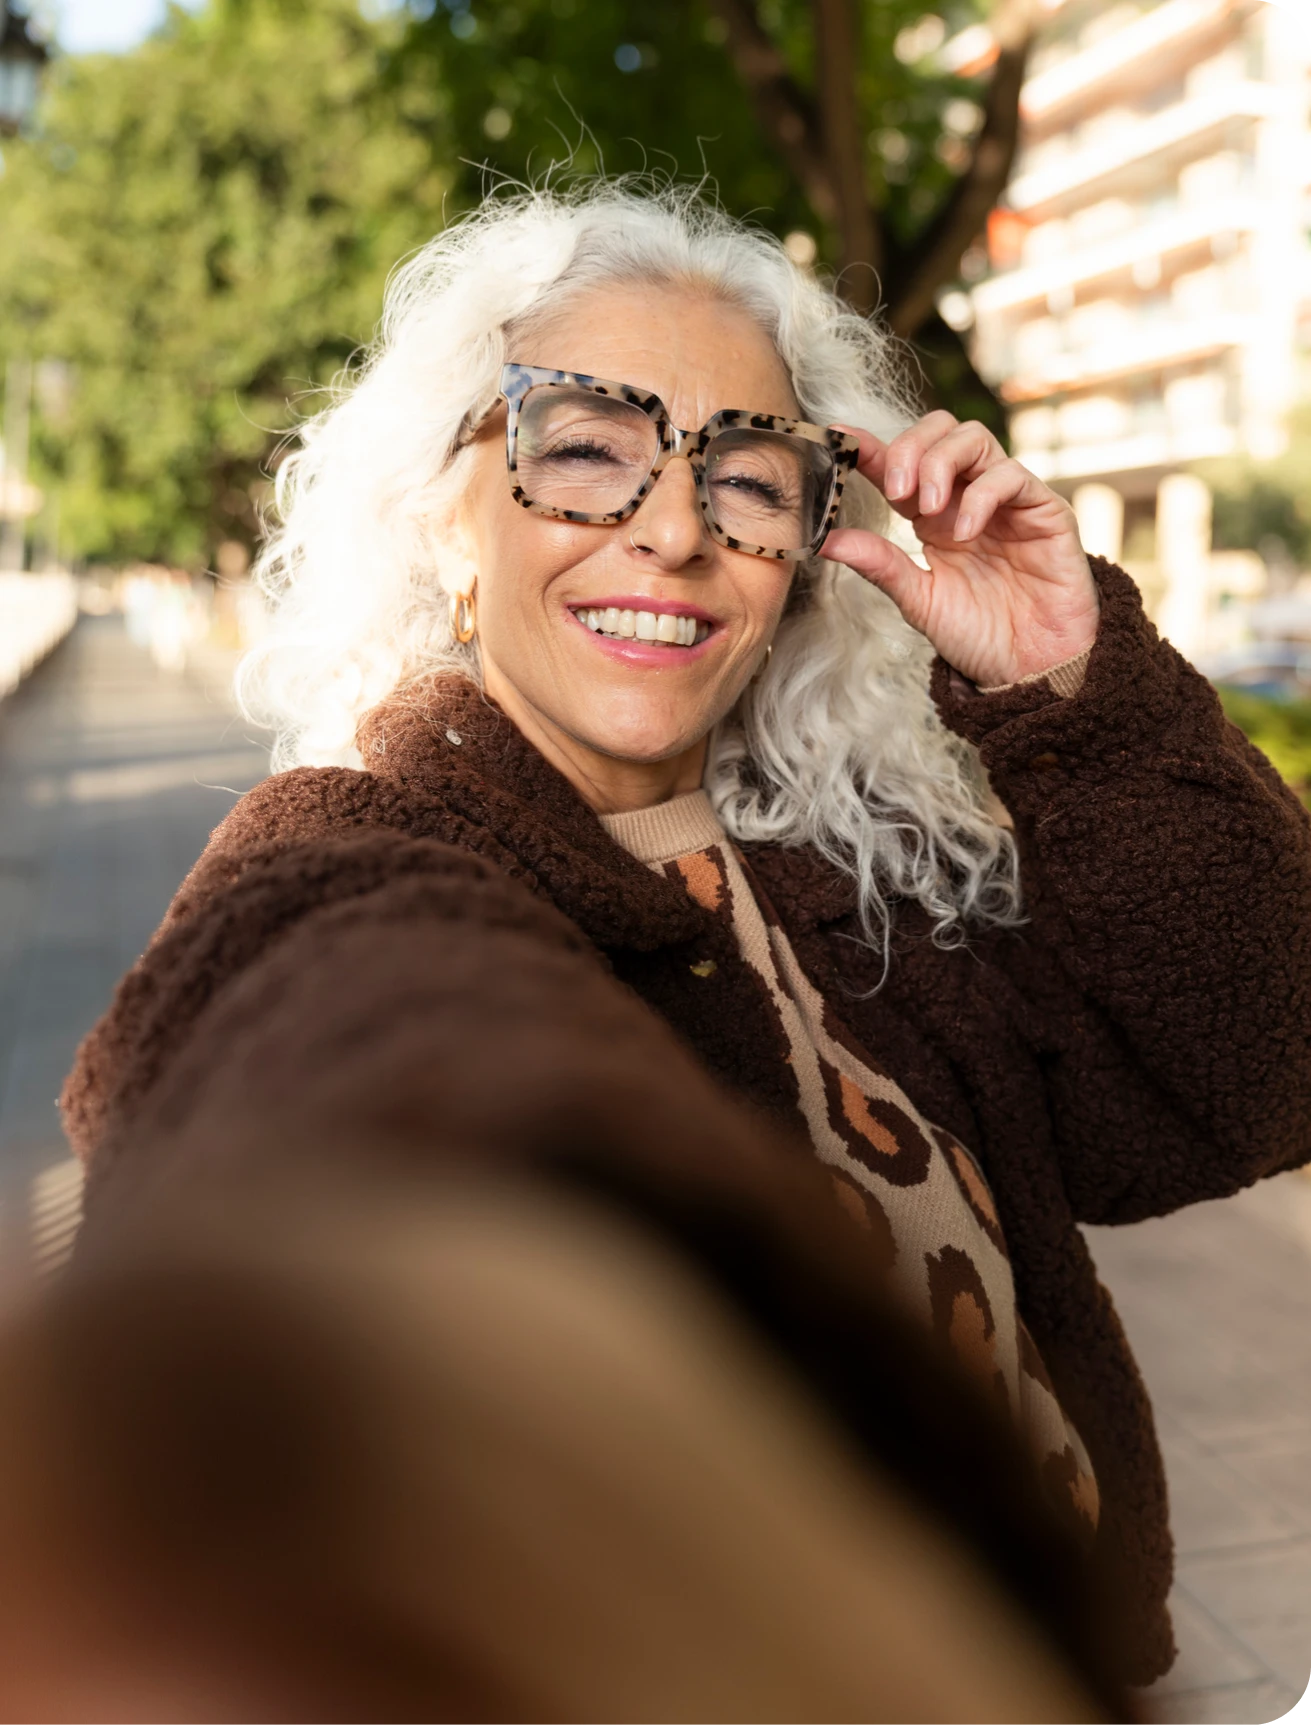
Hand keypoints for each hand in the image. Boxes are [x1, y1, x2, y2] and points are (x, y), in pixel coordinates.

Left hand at [821, 412, 1098, 688]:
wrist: (1031, 670)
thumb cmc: (979, 636)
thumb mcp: (918, 600)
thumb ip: (878, 564)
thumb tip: (824, 539)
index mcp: (932, 516)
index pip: (899, 463)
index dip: (869, 446)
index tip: (839, 440)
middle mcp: (967, 497)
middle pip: (939, 430)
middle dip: (909, 448)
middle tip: (894, 488)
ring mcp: (1005, 500)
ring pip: (973, 438)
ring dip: (940, 464)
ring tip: (927, 511)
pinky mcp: (1043, 510)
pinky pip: (1011, 476)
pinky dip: (981, 495)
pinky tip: (965, 533)